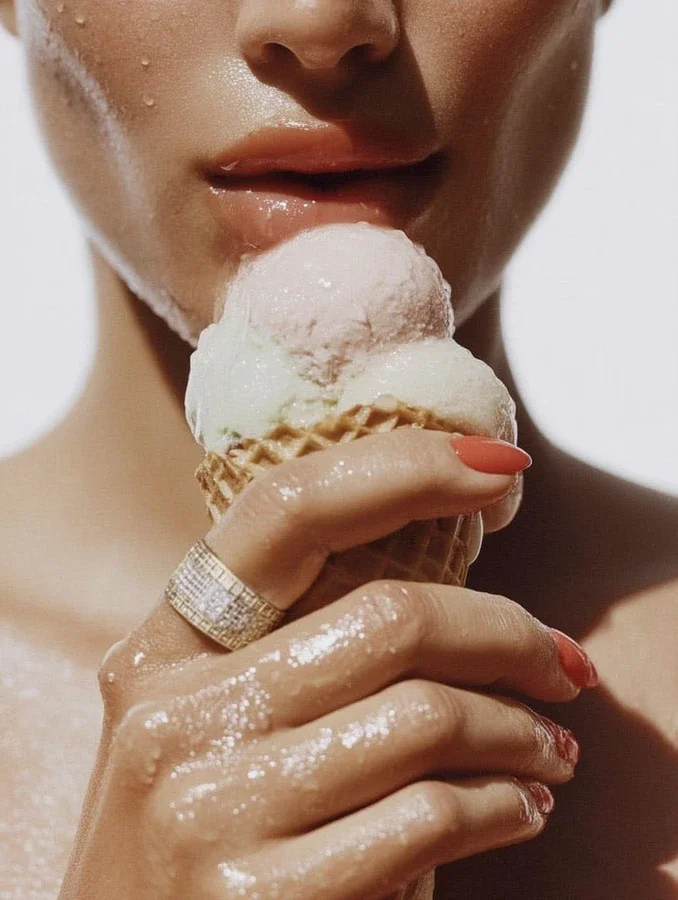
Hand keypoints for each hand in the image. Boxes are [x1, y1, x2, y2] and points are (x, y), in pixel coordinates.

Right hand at [60, 429, 589, 899]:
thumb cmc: (200, 838)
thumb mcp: (213, 728)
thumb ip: (294, 655)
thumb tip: (452, 598)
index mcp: (162, 651)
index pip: (286, 512)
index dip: (401, 468)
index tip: (498, 467)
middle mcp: (172, 715)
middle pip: (388, 616)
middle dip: (505, 632)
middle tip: (562, 660)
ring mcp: (207, 808)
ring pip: (425, 716)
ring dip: (519, 729)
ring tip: (552, 747)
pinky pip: (428, 817)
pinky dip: (504, 806)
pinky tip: (521, 809)